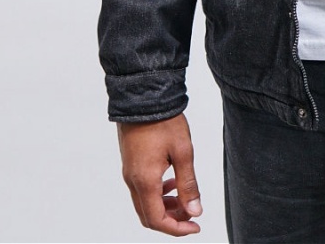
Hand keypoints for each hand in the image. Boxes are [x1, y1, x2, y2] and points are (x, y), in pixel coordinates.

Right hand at [117, 113, 201, 235]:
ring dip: (165, 205)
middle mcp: (132, 181)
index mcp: (145, 181)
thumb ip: (188, 184)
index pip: (157, 220)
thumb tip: (195, 211)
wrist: (143, 96)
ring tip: (185, 196)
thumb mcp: (183, 152)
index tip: (195, 226)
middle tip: (192, 214)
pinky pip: (142, 188)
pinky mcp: (130, 163)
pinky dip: (158, 193)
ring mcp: (129, 172)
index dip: (176, 228)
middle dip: (171, 219)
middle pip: (149, 215)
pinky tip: (173, 180)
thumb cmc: (164, 122)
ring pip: (145, 202)